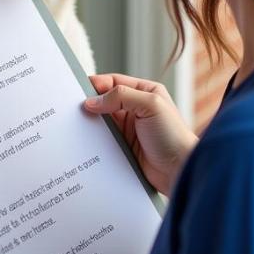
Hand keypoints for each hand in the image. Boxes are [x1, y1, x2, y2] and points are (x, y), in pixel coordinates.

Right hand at [84, 74, 197, 194]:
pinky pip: (103, 139)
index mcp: (144, 92)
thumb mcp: (151, 105)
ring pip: (101, 121)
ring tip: (76, 126)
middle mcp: (135, 108)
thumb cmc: (174, 136)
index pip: (113, 82)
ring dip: (90, 124)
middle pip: (105, 101)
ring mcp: (128, 128)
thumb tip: (93, 101)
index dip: (96, 85)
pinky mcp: (123, 146)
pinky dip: (93, 140)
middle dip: (90, 104)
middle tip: (73, 109)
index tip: (79, 92)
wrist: (179, 171)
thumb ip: (122, 96)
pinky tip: (84, 142)